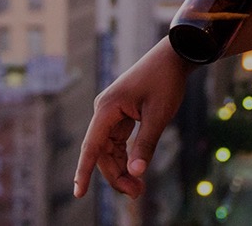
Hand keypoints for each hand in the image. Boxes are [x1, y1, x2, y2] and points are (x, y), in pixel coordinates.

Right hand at [73, 39, 193, 199]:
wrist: (173, 56)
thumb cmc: (166, 82)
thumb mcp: (158, 115)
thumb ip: (146, 144)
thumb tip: (135, 172)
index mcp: (107, 108)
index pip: (91, 146)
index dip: (84, 171)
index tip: (78, 193)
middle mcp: (104, 111)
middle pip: (102, 152)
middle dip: (116, 175)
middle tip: (137, 194)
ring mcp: (111, 113)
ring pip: (109, 149)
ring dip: (121, 169)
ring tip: (138, 189)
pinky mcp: (120, 114)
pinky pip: (117, 141)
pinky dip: (125, 157)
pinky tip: (135, 171)